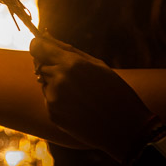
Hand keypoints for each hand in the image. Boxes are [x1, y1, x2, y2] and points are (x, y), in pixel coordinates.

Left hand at [30, 36, 157, 160]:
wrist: (126, 129)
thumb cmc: (116, 93)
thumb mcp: (98, 66)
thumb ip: (68, 50)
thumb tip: (45, 35)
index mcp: (71, 64)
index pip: (38, 47)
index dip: (38, 46)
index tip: (40, 47)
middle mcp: (58, 80)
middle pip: (41, 65)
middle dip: (52, 67)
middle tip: (75, 78)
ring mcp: (54, 99)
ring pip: (44, 83)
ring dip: (56, 85)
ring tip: (81, 95)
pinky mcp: (52, 114)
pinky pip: (49, 101)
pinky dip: (59, 102)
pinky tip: (79, 108)